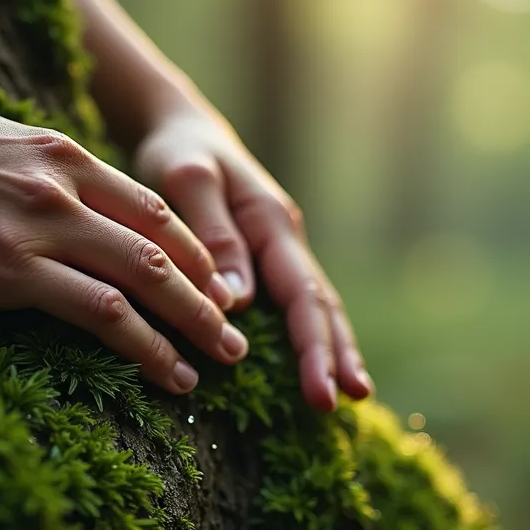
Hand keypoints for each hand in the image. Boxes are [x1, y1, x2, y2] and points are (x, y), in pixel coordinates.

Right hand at [0, 87, 249, 393]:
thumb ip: (31, 163)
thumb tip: (52, 184)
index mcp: (58, 153)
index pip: (149, 204)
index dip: (189, 250)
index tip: (210, 284)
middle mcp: (62, 187)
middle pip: (161, 244)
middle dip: (208, 294)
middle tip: (236, 334)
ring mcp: (38, 227)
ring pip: (145, 281)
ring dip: (193, 326)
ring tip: (222, 362)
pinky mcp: (6, 272)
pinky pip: (100, 314)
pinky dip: (146, 348)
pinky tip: (169, 374)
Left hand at [132, 109, 373, 410]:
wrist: (179, 128)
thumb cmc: (177, 151)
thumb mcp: (186, 180)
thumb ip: (213, 234)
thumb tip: (237, 300)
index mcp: (272, 222)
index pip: (303, 295)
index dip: (315, 347)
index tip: (322, 392)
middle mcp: (284, 239)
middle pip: (320, 304)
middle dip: (336, 355)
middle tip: (349, 401)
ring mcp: (277, 250)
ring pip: (313, 306)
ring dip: (332, 350)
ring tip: (352, 395)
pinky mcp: (262, 260)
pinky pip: (292, 304)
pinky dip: (310, 336)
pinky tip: (317, 365)